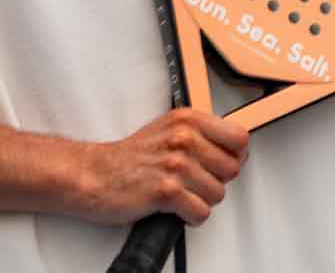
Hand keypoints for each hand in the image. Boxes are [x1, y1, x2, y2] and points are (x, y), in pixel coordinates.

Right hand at [77, 108, 248, 225]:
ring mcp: (176, 164)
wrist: (93, 174)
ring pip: (218, 193)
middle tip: (195, 182)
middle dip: (216, 181)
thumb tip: (237, 150)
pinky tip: (177, 208)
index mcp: (189, 120)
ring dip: (202, 200)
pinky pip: (200, 212)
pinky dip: (191, 216)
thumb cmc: (131, 156)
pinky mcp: (166, 191)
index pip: (239, 138)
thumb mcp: (170, 129)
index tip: (223, 163)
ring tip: (183, 194)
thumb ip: (202, 134)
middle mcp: (184, 138)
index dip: (236, 155)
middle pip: (232, 169)